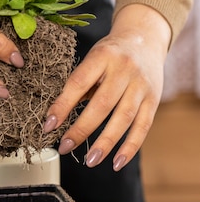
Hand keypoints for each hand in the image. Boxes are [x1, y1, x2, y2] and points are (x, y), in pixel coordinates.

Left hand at [43, 4, 171, 169]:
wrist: (145, 39)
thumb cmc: (111, 53)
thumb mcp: (93, 58)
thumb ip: (79, 84)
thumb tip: (57, 117)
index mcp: (102, 56)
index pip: (78, 83)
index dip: (62, 106)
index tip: (48, 125)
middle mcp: (124, 69)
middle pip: (101, 104)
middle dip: (81, 129)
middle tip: (64, 147)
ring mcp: (141, 85)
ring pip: (123, 118)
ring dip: (105, 143)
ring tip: (90, 160)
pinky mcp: (154, 99)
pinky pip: (142, 127)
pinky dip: (129, 147)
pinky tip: (116, 162)